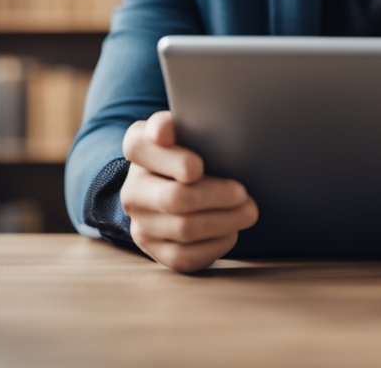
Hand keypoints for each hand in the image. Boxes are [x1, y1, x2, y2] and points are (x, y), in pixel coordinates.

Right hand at [120, 111, 258, 272]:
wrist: (175, 184)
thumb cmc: (190, 149)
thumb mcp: (184, 127)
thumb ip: (173, 124)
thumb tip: (163, 131)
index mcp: (137, 148)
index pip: (141, 149)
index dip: (172, 161)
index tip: (198, 167)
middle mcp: (132, 189)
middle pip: (175, 198)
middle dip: (216, 196)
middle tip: (244, 192)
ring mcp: (142, 224)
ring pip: (185, 230)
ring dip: (225, 221)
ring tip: (249, 211)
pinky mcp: (156, 251)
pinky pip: (186, 256)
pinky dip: (215, 244)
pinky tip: (231, 230)